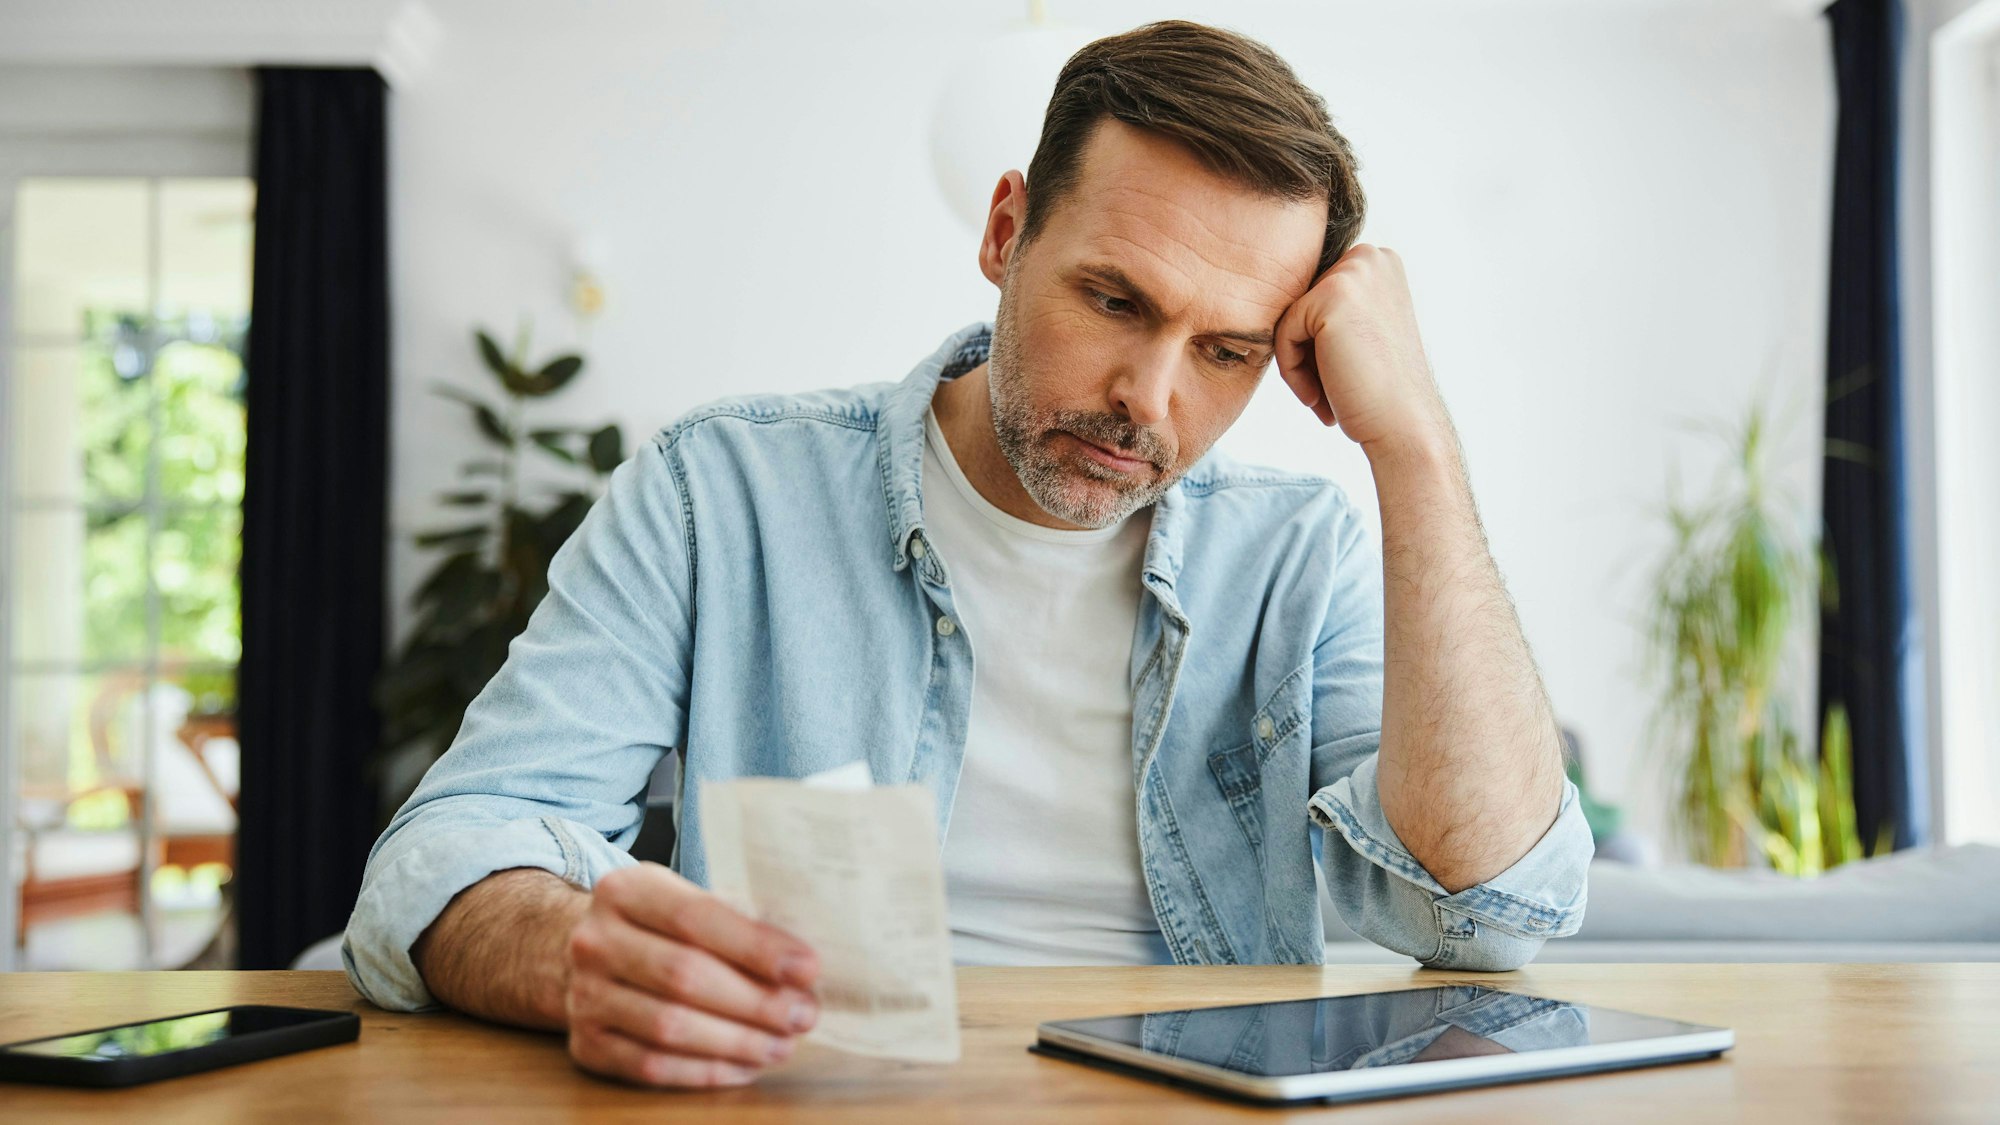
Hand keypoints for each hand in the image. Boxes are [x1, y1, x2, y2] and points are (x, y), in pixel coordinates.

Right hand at [564, 861, 821, 1087]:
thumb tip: (800, 967)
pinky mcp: (586, 1045)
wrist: (587, 953)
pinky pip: (651, 1066)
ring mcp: (583, 995)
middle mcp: (595, 941)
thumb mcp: (688, 901)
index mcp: (626, 890)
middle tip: (802, 1014)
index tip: (807, 968)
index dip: (755, 947)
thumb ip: (737, 923)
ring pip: (668, 1026)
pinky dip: (705, 1071)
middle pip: (683, 975)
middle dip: (754, 1000)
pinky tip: (745, 1067)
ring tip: (782, 1044)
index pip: (697, 918)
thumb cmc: (660, 927)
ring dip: (736, 1042)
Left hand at [1273, 244, 1448, 454]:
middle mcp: (1371, 258)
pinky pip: (1282, 332)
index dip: (1319, 346)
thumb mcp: (1361, 334)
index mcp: (1381, 263)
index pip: (1316, 300)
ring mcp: (1354, 272)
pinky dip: (1291, 371)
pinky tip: (1317, 396)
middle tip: (1329, 393)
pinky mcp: (1331, 294)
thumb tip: (1285, 304)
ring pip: (1290, 319)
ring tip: (1323, 398)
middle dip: (1308, 353)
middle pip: (1302, 306)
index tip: (1339, 379)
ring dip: (1298, 365)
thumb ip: (1333, 311)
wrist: (1404, 425)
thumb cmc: (1380, 392)